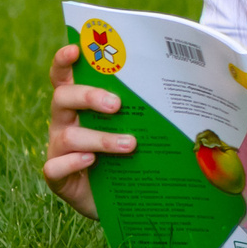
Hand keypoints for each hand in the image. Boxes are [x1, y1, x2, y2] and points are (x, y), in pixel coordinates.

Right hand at [44, 44, 136, 219]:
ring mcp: (58, 150)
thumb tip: (192, 82)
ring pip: (69, 135)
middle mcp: (64, 122)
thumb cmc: (134, 152)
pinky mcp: (58, 178)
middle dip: (89, 97)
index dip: (64, 61)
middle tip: (117, 105)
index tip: (76, 49)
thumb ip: (150, 105)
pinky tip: (91, 161)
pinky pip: (54, 167)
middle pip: (63, 98)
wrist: (127, 197)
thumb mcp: (142, 125)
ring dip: (100, 137)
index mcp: (80, 104)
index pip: (64, 76)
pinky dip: (72, 162)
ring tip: (130, 144)